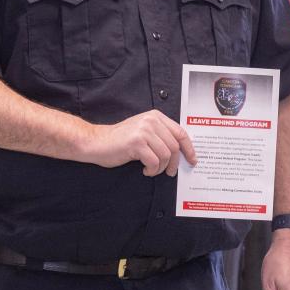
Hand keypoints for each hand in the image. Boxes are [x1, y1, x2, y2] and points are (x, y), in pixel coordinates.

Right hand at [76, 110, 196, 176]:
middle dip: (174, 163)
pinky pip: (154, 162)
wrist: (96, 142)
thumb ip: (160, 135)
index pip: (180, 132)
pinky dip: (151, 170)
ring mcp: (144, 131)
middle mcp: (151, 121)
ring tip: (151, 169)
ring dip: (160, 168)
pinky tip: (144, 169)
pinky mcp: (136, 143)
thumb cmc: (120, 141)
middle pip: (174, 146)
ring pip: (166, 155)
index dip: (189, 148)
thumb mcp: (143, 131)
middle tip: (169, 172)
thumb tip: (180, 152)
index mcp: (155, 116)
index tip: (192, 160)